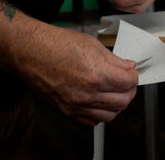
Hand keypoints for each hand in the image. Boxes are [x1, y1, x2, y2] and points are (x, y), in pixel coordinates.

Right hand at [15, 24, 137, 125]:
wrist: (30, 52)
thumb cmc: (55, 44)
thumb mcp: (92, 44)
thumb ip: (114, 59)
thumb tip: (127, 66)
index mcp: (97, 74)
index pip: (129, 82)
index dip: (134, 76)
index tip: (131, 72)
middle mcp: (88, 92)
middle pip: (123, 101)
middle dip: (130, 90)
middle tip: (127, 82)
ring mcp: (77, 104)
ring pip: (110, 115)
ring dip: (118, 104)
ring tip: (116, 92)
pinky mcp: (67, 110)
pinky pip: (92, 121)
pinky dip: (100, 113)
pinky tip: (100, 102)